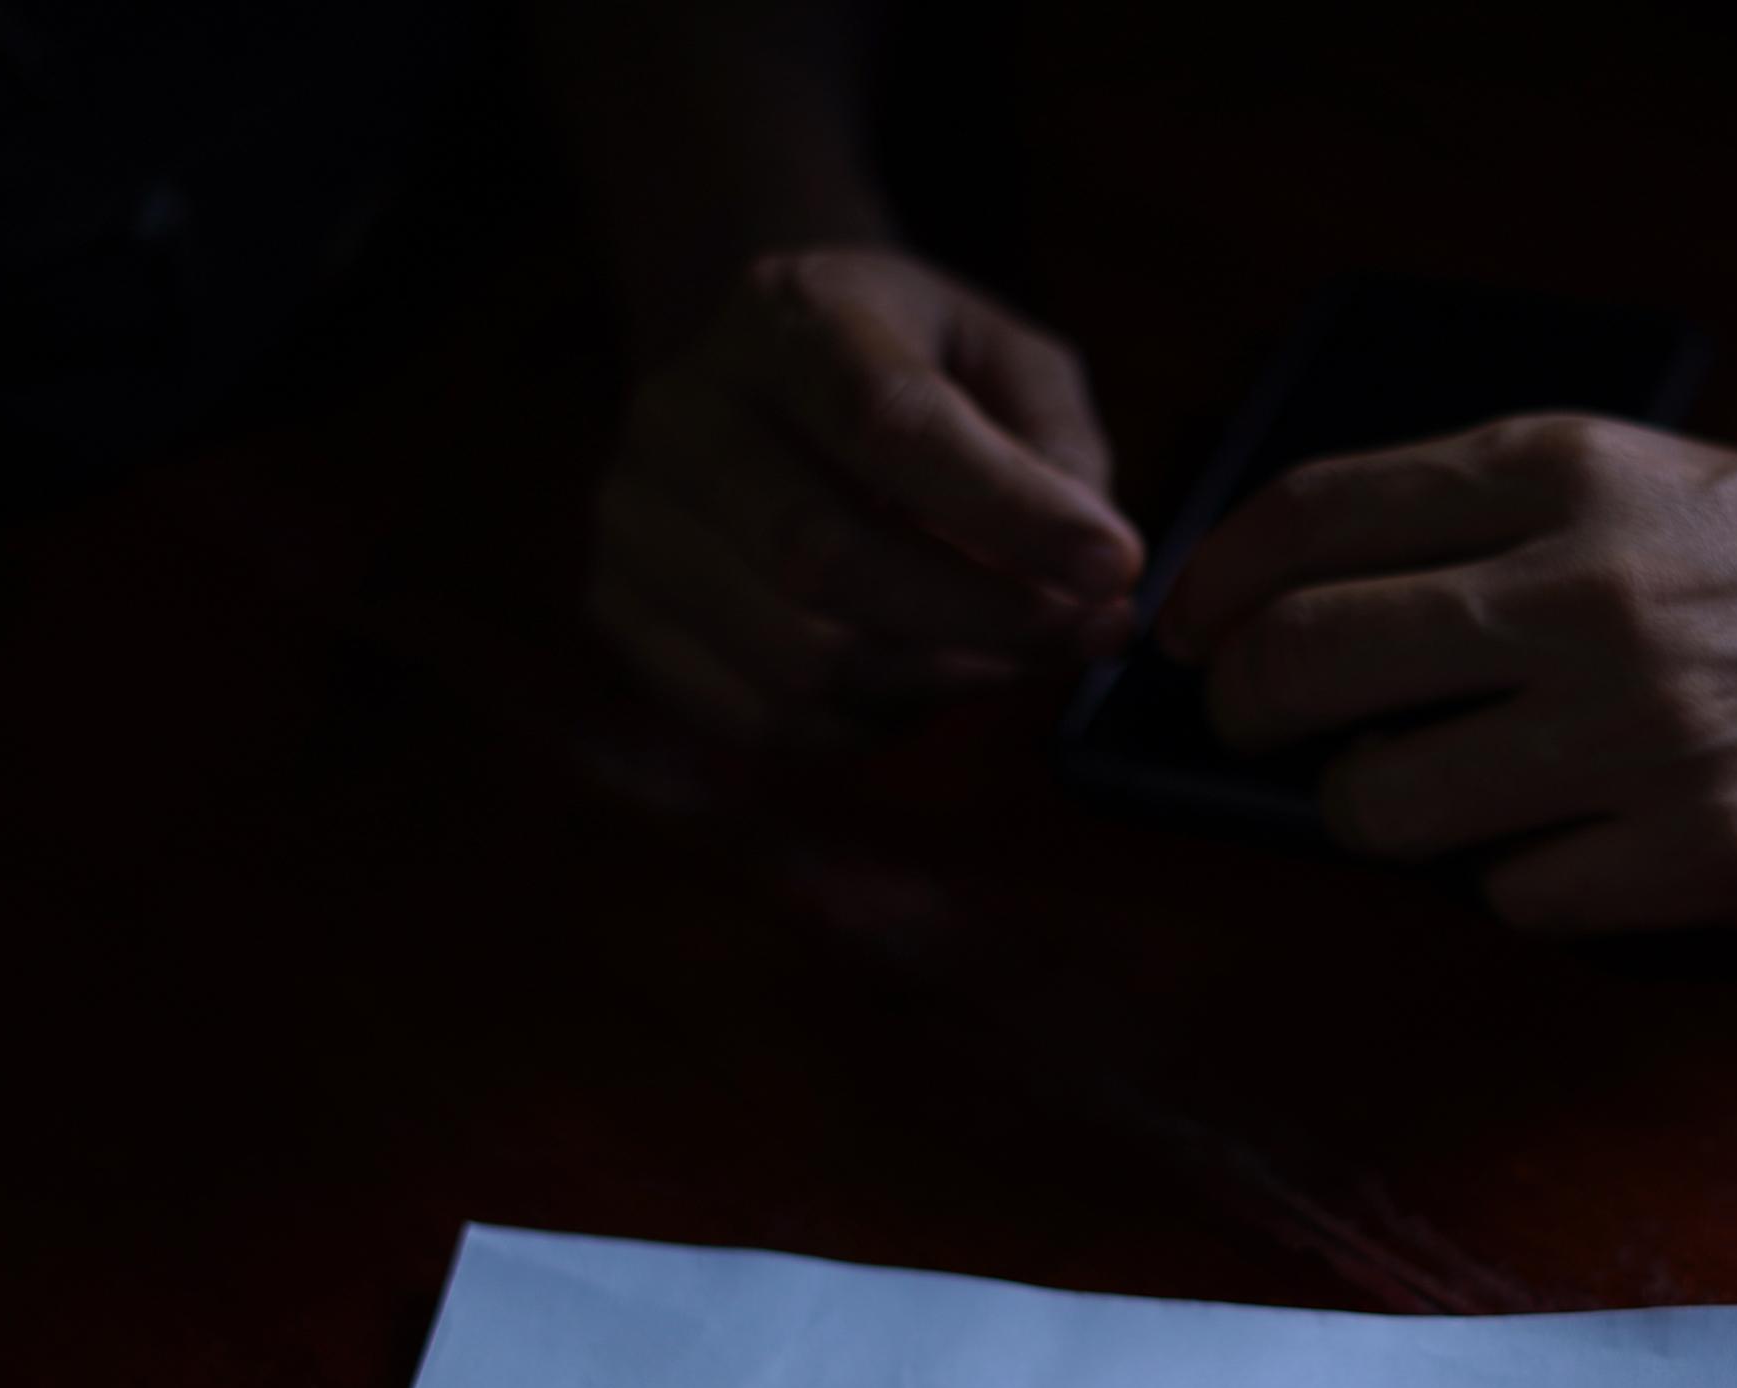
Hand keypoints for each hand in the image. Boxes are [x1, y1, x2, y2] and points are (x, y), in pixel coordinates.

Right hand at [588, 246, 1142, 739]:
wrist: (762, 377)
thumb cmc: (908, 369)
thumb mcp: (1004, 357)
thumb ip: (1060, 449)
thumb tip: (1098, 576)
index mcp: (781, 315)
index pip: (887, 424)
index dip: (1010, 512)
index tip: (1116, 567)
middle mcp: (680, 411)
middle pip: (823, 557)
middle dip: (983, 618)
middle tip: (1085, 634)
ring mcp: (633, 517)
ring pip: (796, 656)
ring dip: (937, 681)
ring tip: (1010, 655)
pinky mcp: (621, 608)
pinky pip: (759, 718)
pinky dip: (867, 722)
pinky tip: (921, 678)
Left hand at [1161, 416, 1736, 931]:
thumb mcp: (1641, 476)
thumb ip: (1477, 522)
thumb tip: (1292, 607)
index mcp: (1564, 475)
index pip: (1312, 518)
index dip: (1214, 585)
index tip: (1186, 631)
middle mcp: (1588, 594)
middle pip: (1306, 667)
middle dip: (1246, 712)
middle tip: (1262, 730)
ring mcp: (1642, 734)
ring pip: (1382, 809)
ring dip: (1380, 813)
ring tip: (1449, 793)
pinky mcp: (1698, 856)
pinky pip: (1512, 899)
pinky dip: (1523, 880)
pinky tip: (1590, 841)